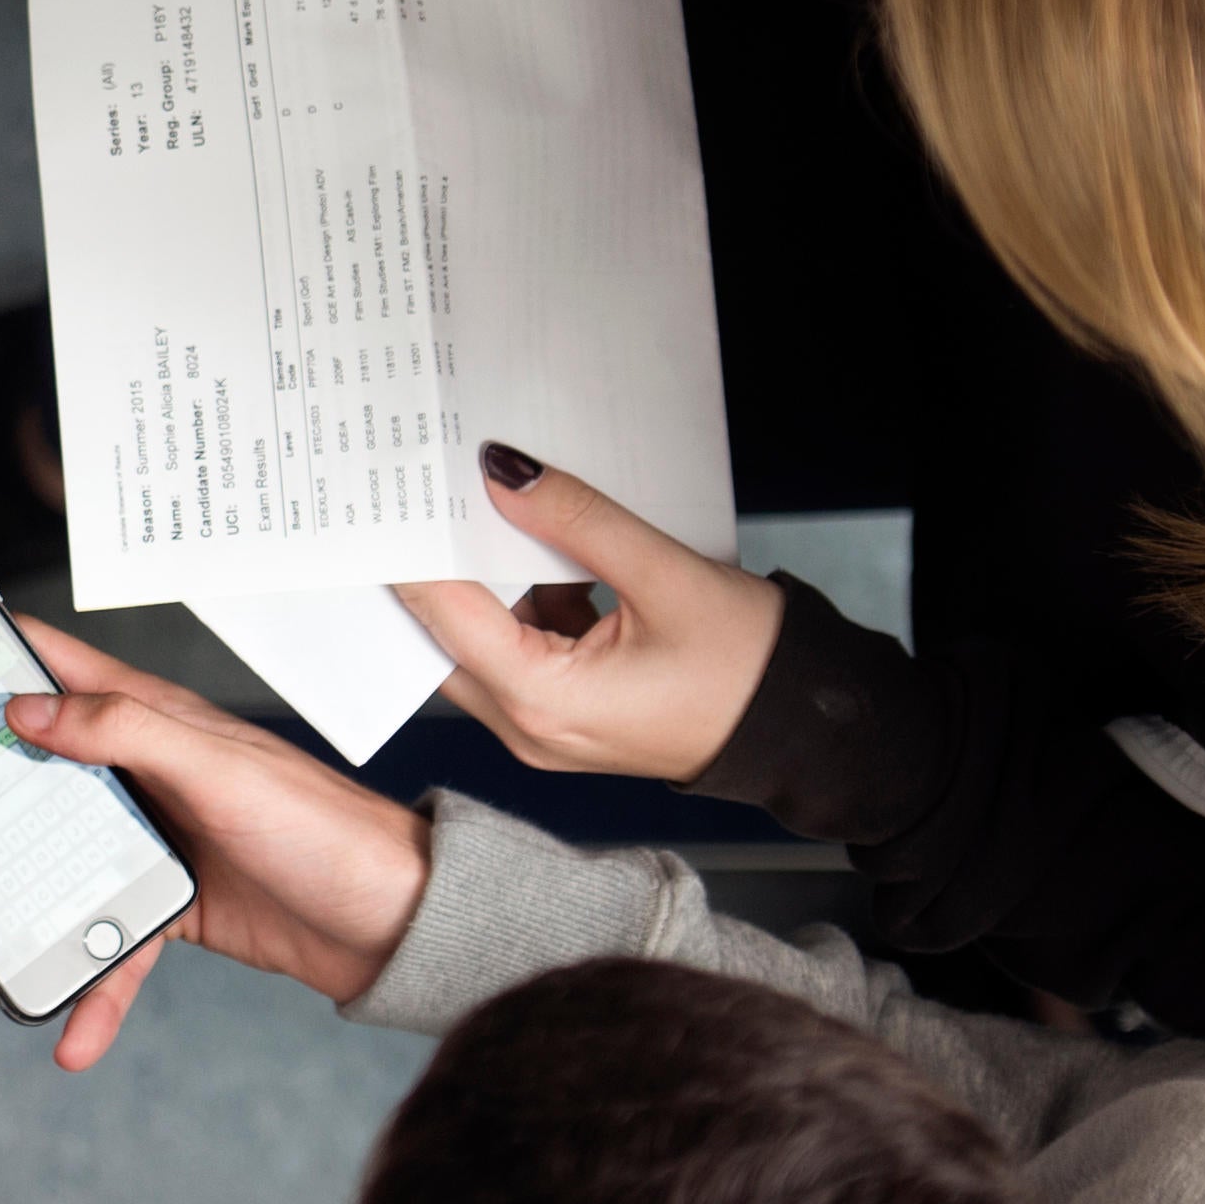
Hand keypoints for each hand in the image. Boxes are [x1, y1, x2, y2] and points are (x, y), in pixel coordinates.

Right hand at [0, 618, 431, 1068]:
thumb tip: (26, 710)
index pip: (42, 667)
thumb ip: (125, 731)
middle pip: (14, 786)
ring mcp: (149, 841)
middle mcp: (136, 772)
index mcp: (146, 717)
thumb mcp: (220, 770)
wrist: (399, 924)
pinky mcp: (169, 906)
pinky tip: (69, 1035)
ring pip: (43, 873)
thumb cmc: (327, 829)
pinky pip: (105, 946)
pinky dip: (85, 991)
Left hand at [397, 450, 783, 782]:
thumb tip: (503, 475)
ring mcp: (547, 728)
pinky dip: (519, 600)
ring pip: (481, 642)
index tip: (397, 495)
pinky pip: (520, 650)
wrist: (807, 727)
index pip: (448, 616)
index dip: (416, 552)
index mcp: (543, 703)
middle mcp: (530, 728)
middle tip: (421, 494)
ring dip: (480, 581)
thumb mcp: (666, 577)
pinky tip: (532, 545)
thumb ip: (578, 522)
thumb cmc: (751, 669)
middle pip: (447, 637)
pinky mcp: (568, 714)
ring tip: (472, 506)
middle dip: (435, 566)